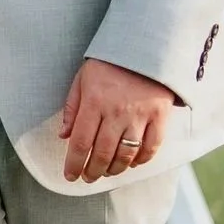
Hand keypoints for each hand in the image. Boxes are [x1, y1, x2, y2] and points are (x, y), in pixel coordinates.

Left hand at [57, 56, 176, 184]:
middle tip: (88, 178)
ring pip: (126, 155)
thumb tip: (63, 135)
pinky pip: (151, 147)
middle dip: (93, 171)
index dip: (74, 164)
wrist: (145, 46)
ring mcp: (140, 115)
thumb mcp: (83, 78)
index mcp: (94, 102)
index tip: (70, 176)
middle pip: (102, 153)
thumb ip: (72, 107)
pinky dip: (141, 160)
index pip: (80, 142)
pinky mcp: (160, 116)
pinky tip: (132, 162)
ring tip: (107, 172)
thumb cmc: (109, 63)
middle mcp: (116, 112)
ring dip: (115, 169)